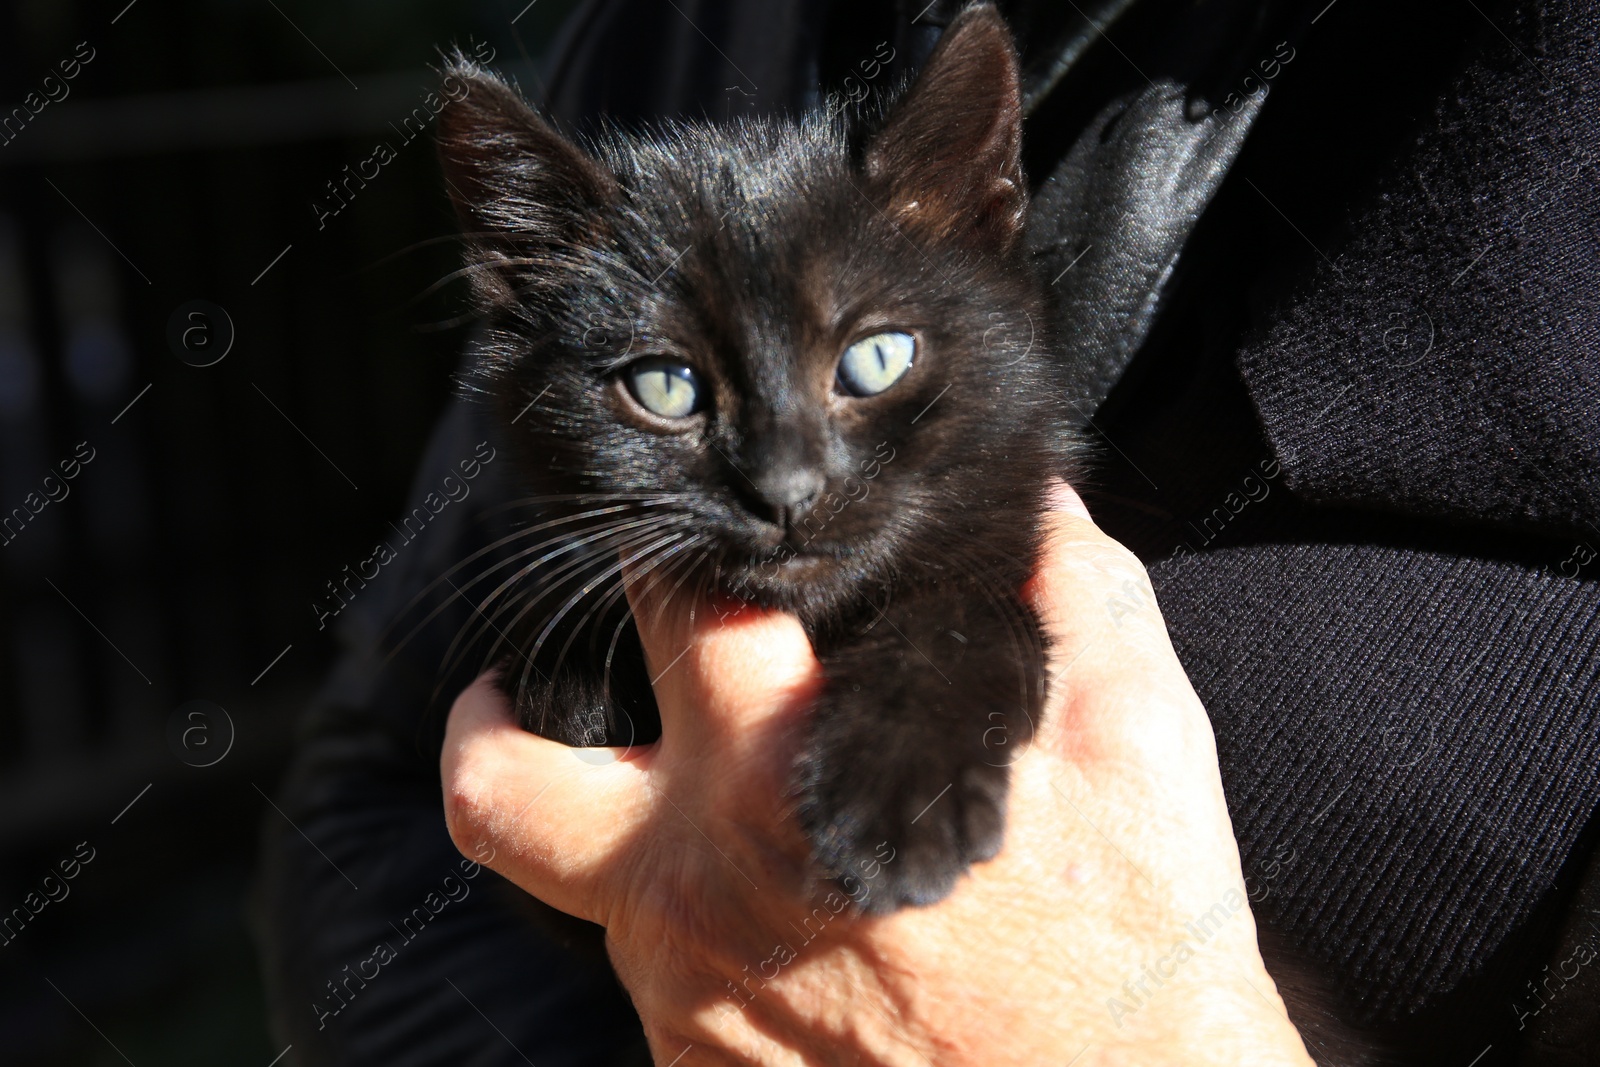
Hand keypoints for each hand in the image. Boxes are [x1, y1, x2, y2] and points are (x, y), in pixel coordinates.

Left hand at [440, 485, 1314, 1065]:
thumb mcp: (1136, 740)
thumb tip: (1040, 505)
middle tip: (523, 681)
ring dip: (590, 816)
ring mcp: (682, 999)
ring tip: (649, 787)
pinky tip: (751, 903)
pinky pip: (641, 976)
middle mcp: (696, 892)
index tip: (685, 545)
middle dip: (499, 707)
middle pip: (504, 775)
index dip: (673, 556)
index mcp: (779, 780)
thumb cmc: (1131, 946)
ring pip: (560, 884)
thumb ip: (1074, 592)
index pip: (670, 614)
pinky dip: (673, 920)